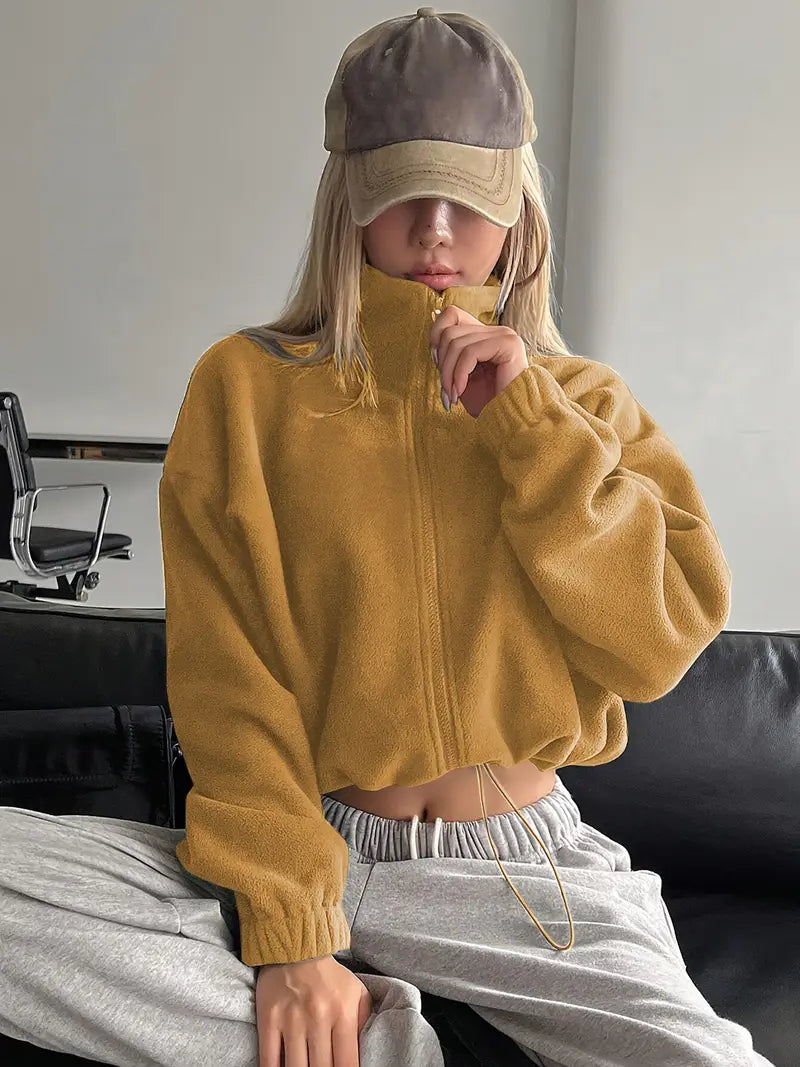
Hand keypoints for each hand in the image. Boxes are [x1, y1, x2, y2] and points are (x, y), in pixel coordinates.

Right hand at [255, 954, 372, 1065]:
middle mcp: (318, 1017)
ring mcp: (291, 1019)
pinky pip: (269, 1059)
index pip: (347, 1063)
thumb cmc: (329, 975)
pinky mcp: (269, 1019)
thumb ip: (363, 1021)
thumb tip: (363, 1053)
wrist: (296, 946)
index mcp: (342, 1012)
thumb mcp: (356, 991)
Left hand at [429, 305, 528, 417]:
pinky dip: (459, 375)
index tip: (437, 364)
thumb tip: (432, 327)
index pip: (452, 314)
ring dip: (448, 374)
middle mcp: (496, 331)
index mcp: (485, 335)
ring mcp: (504, 335)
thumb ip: (449, 353)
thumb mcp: (460, 375)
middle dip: (441, 365)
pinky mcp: (508, 344)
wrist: (510, 420)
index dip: (436, 335)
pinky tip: (460, 393)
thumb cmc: (486, 403)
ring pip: (457, 343)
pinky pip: (470, 353)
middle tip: (446, 391)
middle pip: (450, 332)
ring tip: (452, 396)